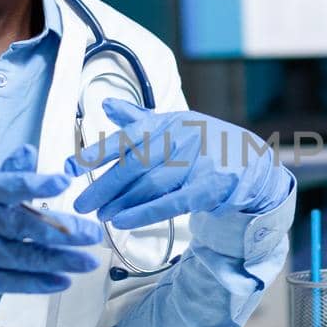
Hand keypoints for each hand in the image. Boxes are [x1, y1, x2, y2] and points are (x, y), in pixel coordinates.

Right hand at [0, 144, 102, 303]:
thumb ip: (7, 173)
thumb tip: (30, 151)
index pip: (8, 186)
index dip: (36, 184)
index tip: (64, 180)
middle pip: (23, 226)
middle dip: (62, 231)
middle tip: (93, 233)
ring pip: (24, 258)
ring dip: (60, 261)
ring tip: (89, 261)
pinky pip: (13, 282)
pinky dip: (39, 283)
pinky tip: (64, 281)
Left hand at [69, 99, 291, 231]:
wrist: (253, 164)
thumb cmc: (206, 144)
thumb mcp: (175, 125)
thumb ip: (138, 119)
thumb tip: (105, 105)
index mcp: (168, 123)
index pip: (128, 136)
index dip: (99, 151)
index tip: (73, 165)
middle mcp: (181, 139)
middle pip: (134, 165)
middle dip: (104, 186)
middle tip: (81, 203)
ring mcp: (196, 163)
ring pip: (149, 185)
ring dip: (121, 202)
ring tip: (101, 215)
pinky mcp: (208, 188)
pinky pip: (170, 202)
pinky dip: (143, 213)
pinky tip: (123, 221)